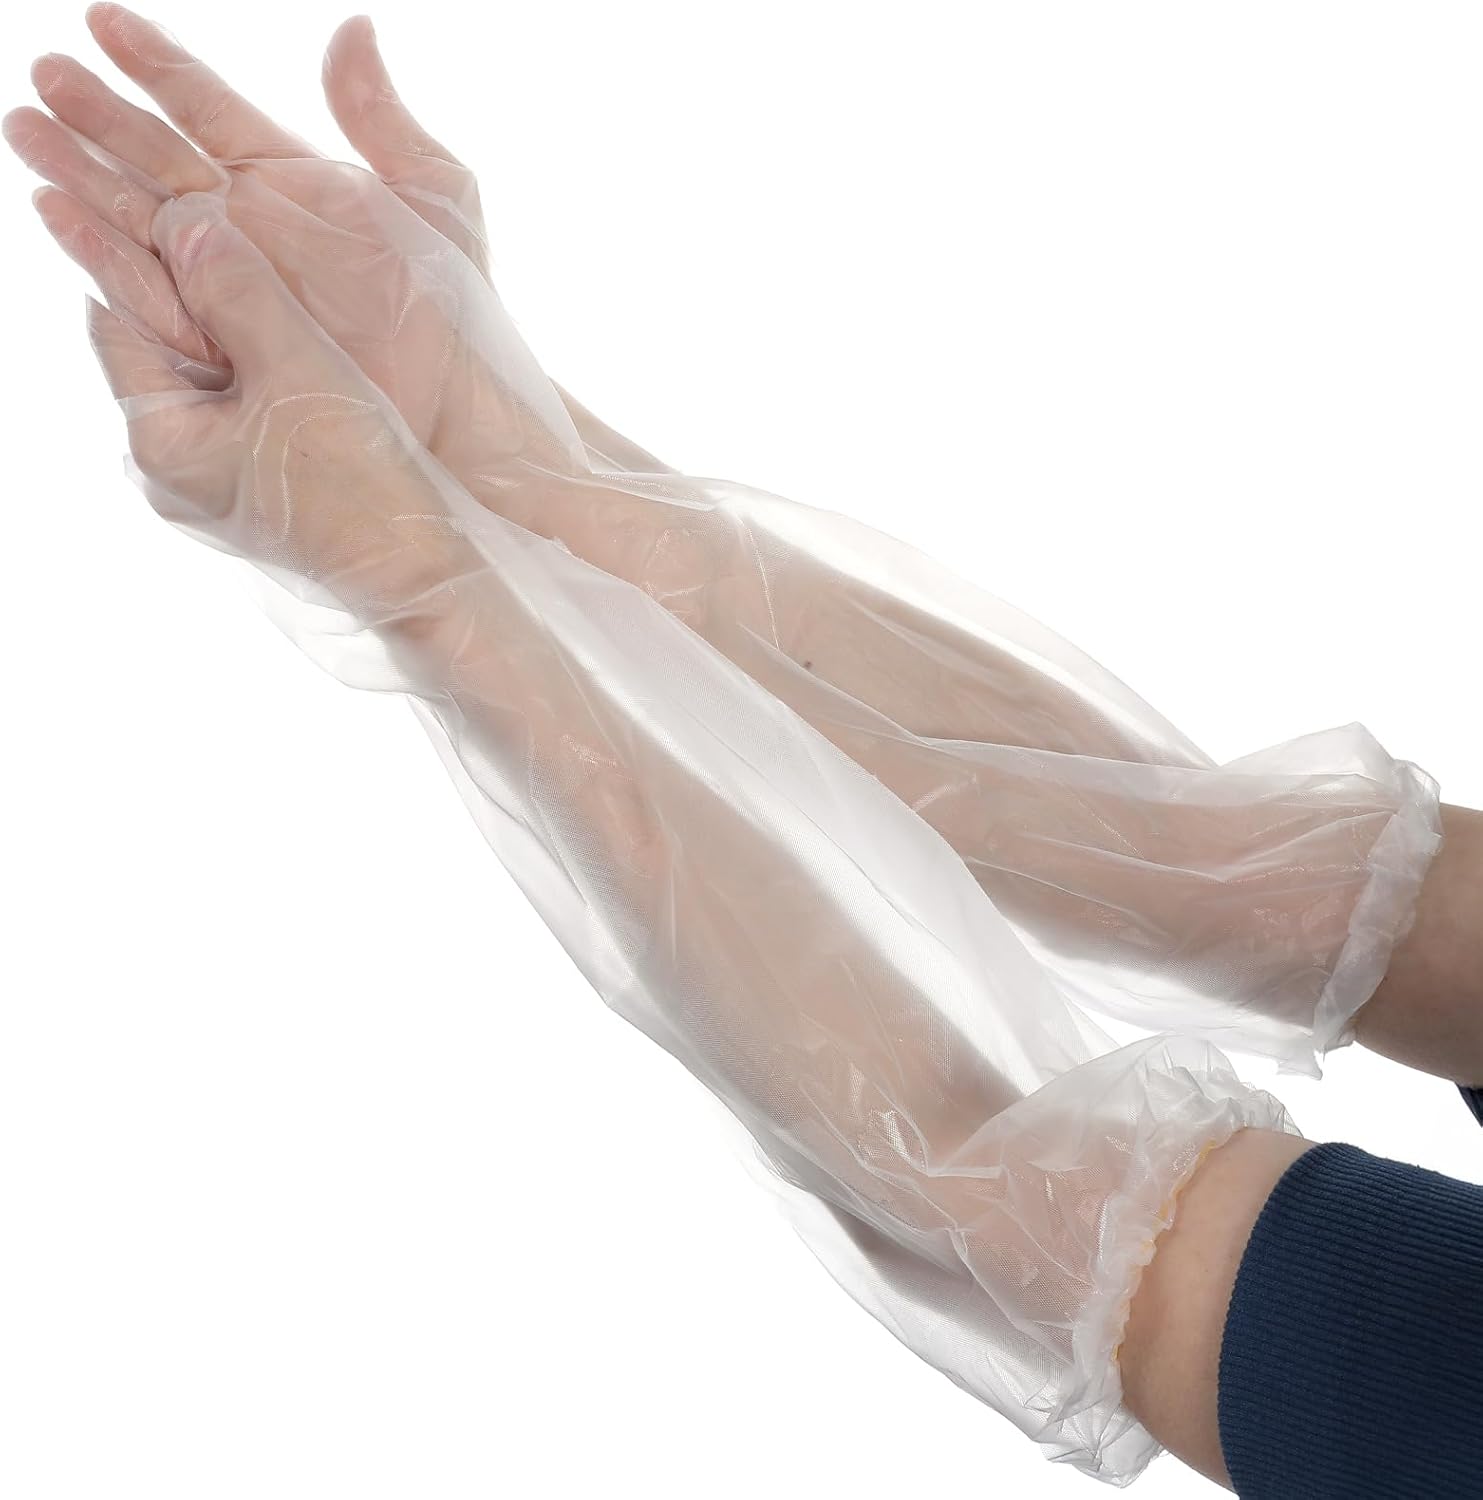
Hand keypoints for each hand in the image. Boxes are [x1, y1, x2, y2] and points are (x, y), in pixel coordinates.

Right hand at [7, 5, 586, 480]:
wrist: (456, 399)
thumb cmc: (456, 306)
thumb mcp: (432, 193)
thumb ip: (380, 117)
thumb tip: (354, 28)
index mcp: (293, 180)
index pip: (210, 108)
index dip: (158, 65)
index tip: (103, 19)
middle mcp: (252, 225)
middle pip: (158, 159)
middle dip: (97, 118)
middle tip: (40, 75)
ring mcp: (234, 279)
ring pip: (142, 218)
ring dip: (83, 176)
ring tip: (25, 133)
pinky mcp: (224, 334)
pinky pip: (155, 289)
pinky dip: (106, 253)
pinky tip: (58, 214)